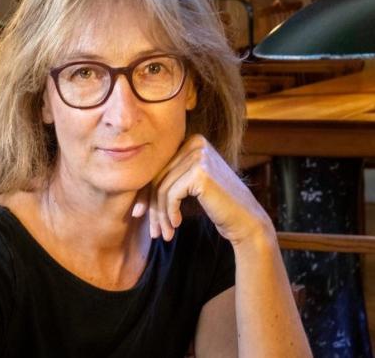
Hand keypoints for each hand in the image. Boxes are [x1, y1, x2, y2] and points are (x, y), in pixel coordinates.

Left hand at [129, 134, 273, 244]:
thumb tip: (129, 181)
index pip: (158, 168)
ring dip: (160, 215)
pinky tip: (176, 225)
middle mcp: (196, 142)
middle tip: (153, 232)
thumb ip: (169, 177)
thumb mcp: (189, 185)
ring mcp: (199, 154)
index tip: (139, 215)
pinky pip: (170, 194)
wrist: (245, 220)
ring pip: (162, 188)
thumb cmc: (218, 205)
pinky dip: (169, 213)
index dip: (146, 194)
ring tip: (164, 234)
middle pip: (158, 177)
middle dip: (152, 208)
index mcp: (192, 141)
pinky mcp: (200, 171)